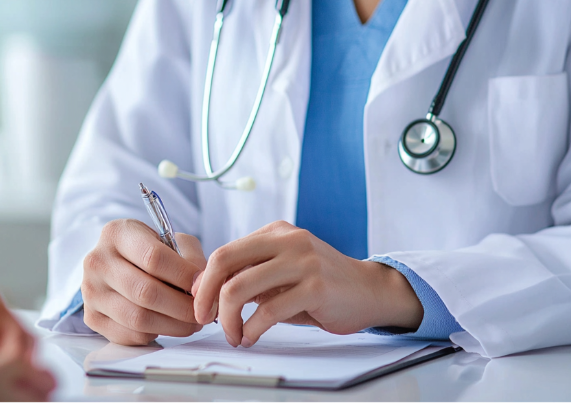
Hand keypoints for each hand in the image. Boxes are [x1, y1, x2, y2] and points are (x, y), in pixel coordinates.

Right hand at [81, 218, 206, 344]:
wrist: (118, 264)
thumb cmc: (150, 251)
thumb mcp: (172, 241)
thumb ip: (190, 258)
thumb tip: (201, 285)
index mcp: (117, 233)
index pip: (153, 257)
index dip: (184, 276)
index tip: (203, 286)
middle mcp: (97, 261)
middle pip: (145, 292)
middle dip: (182, 307)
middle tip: (202, 312)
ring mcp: (91, 291)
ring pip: (138, 318)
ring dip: (173, 326)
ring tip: (191, 323)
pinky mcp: (92, 318)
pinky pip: (129, 334)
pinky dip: (155, 334)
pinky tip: (167, 325)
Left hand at [192, 221, 422, 346]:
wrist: (369, 290)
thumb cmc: (321, 285)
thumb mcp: (283, 271)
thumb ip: (252, 274)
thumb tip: (207, 290)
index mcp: (276, 232)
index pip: (225, 252)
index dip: (205, 281)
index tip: (201, 304)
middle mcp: (288, 240)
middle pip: (225, 262)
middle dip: (207, 295)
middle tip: (204, 319)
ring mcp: (303, 261)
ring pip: (240, 287)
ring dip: (228, 319)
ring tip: (233, 334)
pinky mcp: (316, 287)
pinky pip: (268, 310)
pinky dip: (252, 329)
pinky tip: (252, 337)